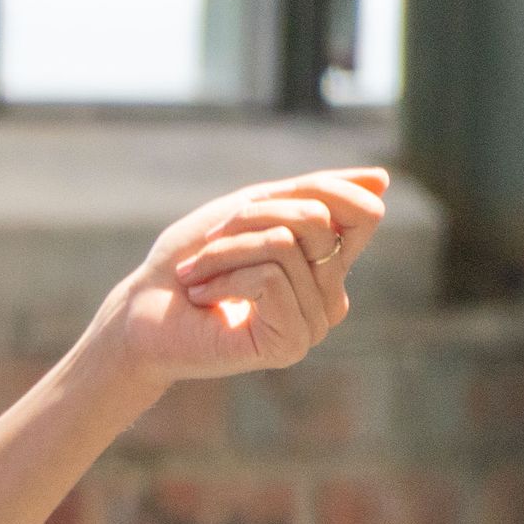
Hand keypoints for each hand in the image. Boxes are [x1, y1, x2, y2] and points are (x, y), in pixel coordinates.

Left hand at [91, 167, 387, 385]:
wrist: (139, 311)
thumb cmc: (187, 261)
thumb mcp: (248, 211)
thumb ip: (311, 195)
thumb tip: (384, 179)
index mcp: (326, 264)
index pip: (363, 214)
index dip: (316, 192)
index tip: (240, 210)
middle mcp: (330, 296)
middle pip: (316, 219)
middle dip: (247, 219)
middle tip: (207, 245)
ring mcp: (315, 323)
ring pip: (284, 247)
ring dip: (223, 252)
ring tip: (197, 277)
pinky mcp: (292, 343)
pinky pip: (270, 278)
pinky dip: (223, 277)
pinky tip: (203, 299)